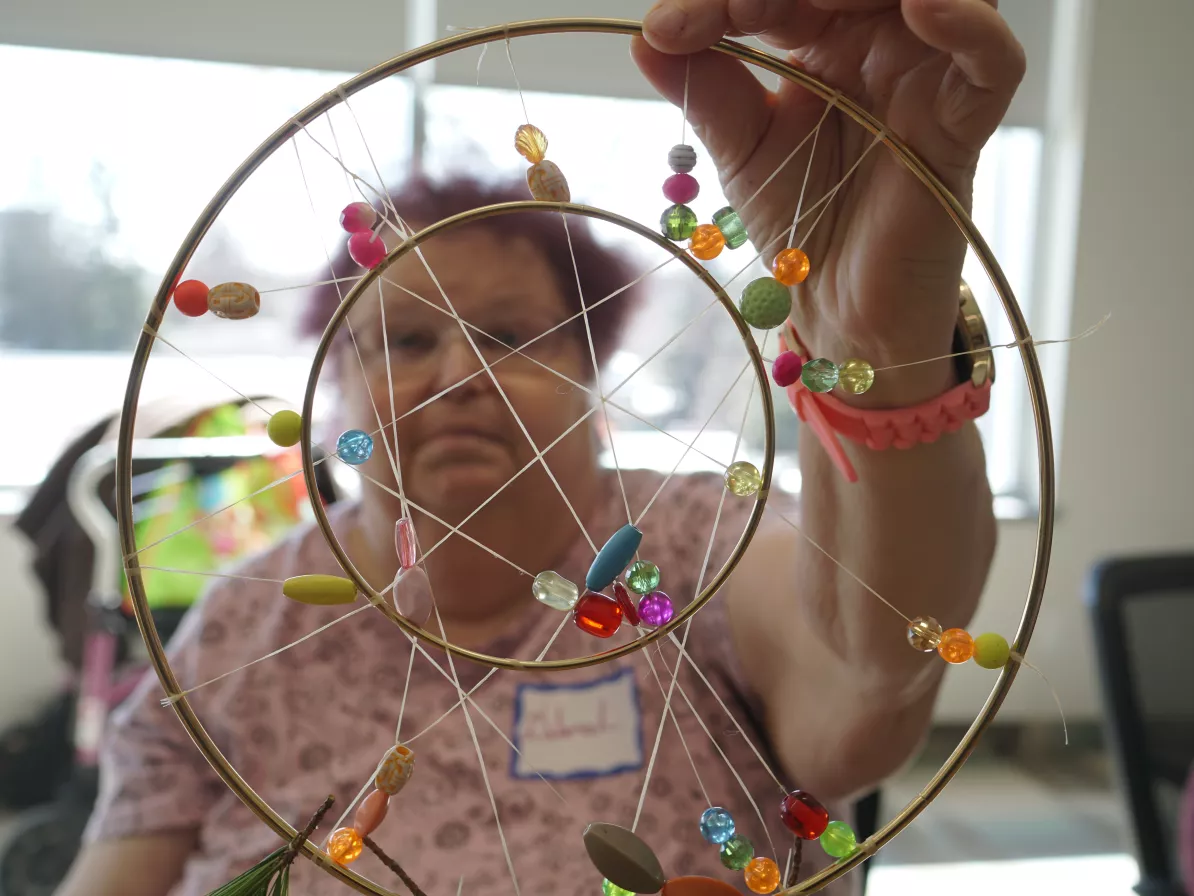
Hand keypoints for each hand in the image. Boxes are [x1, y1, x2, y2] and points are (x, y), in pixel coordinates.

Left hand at [632, 0, 1024, 404]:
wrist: (836, 305)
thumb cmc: (797, 219)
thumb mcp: (739, 148)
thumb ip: (704, 87)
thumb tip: (643, 35)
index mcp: (823, 38)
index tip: (669, 30)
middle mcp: (880, 42)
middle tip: (738, 10)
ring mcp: (927, 77)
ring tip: (818, 0)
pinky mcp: (964, 124)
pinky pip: (993, 58)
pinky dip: (969, 24)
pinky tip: (924, 6)